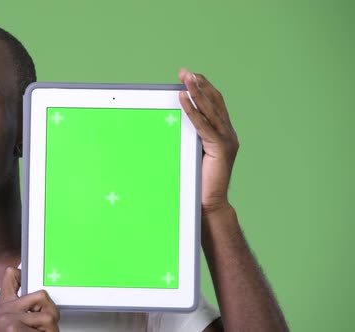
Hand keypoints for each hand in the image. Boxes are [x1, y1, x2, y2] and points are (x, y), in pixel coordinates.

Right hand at [0, 267, 59, 331]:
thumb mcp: (10, 322)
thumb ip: (20, 308)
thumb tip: (36, 296)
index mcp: (4, 306)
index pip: (11, 276)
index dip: (23, 272)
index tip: (26, 272)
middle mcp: (4, 310)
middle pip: (43, 296)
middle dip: (51, 314)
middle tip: (46, 327)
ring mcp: (8, 318)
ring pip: (49, 316)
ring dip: (51, 330)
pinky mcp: (12, 328)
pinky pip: (44, 330)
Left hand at [178, 68, 238, 214]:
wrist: (209, 203)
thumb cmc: (199, 181)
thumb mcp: (195, 152)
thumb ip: (192, 136)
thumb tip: (174, 119)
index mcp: (224, 134)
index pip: (215, 104)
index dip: (204, 88)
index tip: (190, 76)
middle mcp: (229, 133)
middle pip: (214, 101)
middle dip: (199, 84)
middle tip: (185, 71)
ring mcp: (226, 140)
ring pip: (210, 109)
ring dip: (196, 91)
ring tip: (185, 77)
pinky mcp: (220, 147)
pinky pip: (203, 124)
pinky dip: (192, 110)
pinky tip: (183, 98)